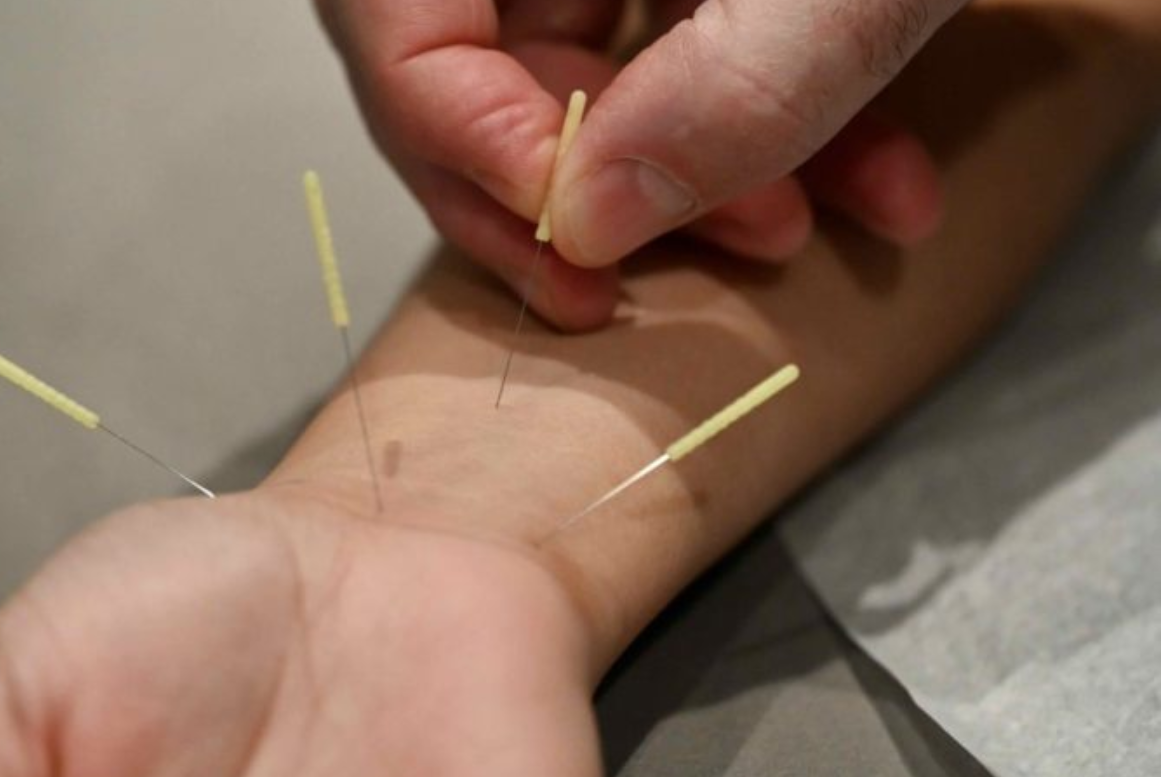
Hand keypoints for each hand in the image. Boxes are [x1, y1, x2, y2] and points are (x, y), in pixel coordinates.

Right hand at [316, 0, 956, 327]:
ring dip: (693, 186)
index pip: (393, 13)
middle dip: (582, 195)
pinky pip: (676, 70)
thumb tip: (594, 221)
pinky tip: (853, 185)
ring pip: (584, 86)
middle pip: (471, 68)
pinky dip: (764, 142)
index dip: (460, 135)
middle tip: (638, 280)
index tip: (571, 231)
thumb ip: (734, 79)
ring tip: (792, 230)